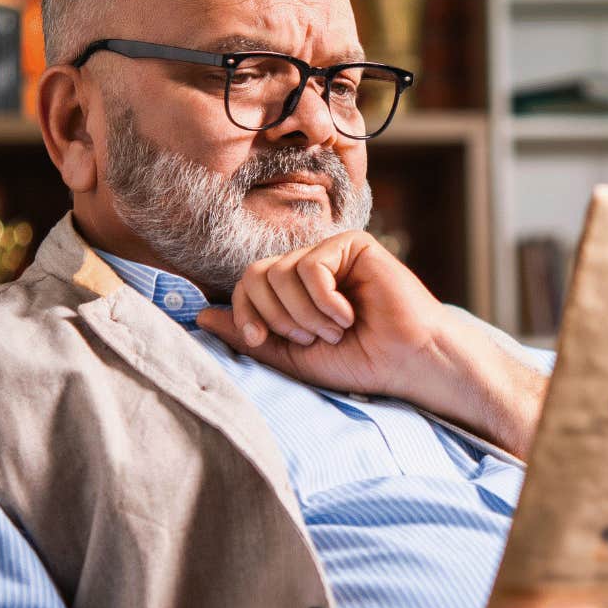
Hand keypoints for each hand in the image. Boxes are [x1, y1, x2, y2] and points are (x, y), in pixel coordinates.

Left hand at [196, 231, 547, 455]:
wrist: (407, 362)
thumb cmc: (359, 362)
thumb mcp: (293, 357)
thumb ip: (250, 335)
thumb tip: (200, 314)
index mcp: (293, 290)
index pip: (247, 284)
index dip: (244, 312)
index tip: (264, 340)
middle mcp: (309, 266)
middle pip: (256, 274)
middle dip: (278, 317)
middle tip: (313, 339)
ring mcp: (330, 253)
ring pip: (281, 273)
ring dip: (306, 315)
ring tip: (336, 330)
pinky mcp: (353, 244)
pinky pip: (311, 267)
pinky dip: (325, 302)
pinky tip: (350, 314)